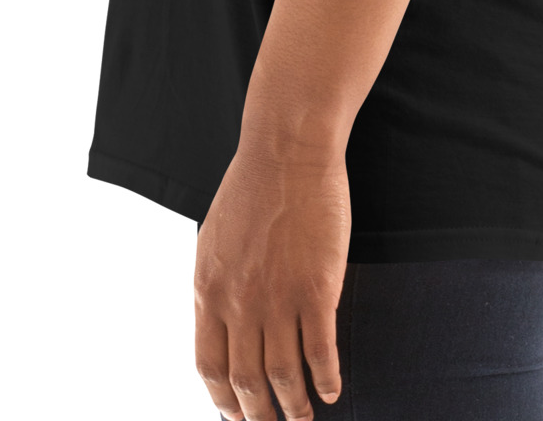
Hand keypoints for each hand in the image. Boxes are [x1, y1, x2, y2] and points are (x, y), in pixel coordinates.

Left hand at [194, 143, 348, 419]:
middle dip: (259, 416)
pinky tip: (333, 390)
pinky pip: (321, 352)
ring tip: (306, 419)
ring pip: (285, 376)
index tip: (236, 415)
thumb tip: (220, 328)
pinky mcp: (316, 288)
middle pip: (246, 381)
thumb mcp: (214, 241)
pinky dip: (327, 379)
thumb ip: (216, 287)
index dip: (222, 400)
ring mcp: (278, 297)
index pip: (210, 367)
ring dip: (296, 408)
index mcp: (209, 290)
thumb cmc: (252, 187)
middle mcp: (239, 303)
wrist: (287, 149)